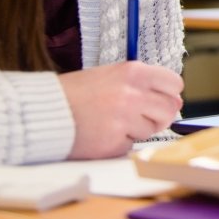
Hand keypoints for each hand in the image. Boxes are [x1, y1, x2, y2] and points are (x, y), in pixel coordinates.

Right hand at [60, 62, 183, 158]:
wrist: (43, 112)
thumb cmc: (76, 93)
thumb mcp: (111, 75)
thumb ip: (142, 84)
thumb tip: (175, 101)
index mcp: (133, 72)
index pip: (174, 84)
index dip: (169, 94)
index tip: (161, 99)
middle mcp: (132, 94)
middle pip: (169, 109)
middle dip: (158, 115)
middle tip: (138, 116)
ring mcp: (124, 119)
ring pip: (151, 130)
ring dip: (137, 130)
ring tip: (111, 121)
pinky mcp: (114, 143)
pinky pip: (130, 146)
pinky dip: (119, 143)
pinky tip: (101, 133)